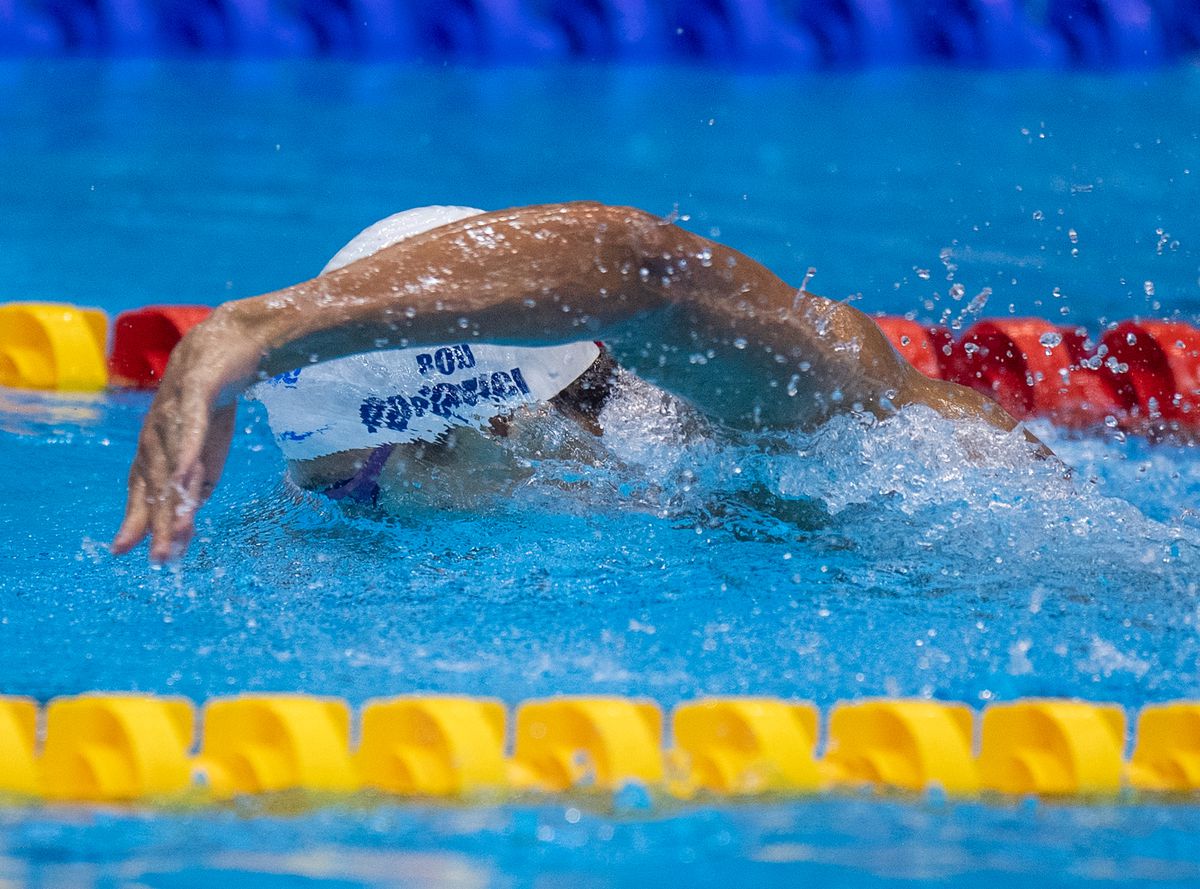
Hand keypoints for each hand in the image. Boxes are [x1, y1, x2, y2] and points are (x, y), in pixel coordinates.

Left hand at [111, 307, 260, 560]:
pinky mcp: (194, 392)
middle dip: (154, 523)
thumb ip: (196, 478)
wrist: (230, 342)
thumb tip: (187, 513)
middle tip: (159, 559)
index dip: (136, 520)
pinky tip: (184, 479)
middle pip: (154, 484)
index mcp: (157, 446)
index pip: (144, 489)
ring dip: (172, 501)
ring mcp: (171, 412)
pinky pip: (190, 429)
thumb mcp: (209, 446)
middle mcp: (155, 431)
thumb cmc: (215, 396)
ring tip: (177, 532)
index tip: (129, 554)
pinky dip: (186, 455)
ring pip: (170, 464)